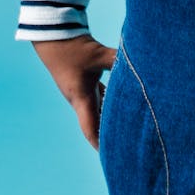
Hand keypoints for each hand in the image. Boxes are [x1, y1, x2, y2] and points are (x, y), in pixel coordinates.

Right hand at [32, 34, 116, 150]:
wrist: (52, 36)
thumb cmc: (73, 47)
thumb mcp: (97, 54)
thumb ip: (119, 60)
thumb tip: (142, 62)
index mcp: (81, 98)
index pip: (91, 129)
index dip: (101, 144)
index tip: (112, 159)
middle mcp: (79, 99)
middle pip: (96, 124)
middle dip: (109, 137)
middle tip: (127, 148)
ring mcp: (81, 91)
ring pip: (97, 111)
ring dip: (109, 120)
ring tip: (127, 130)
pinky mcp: (83, 81)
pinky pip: (98, 98)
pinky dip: (109, 104)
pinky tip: (122, 104)